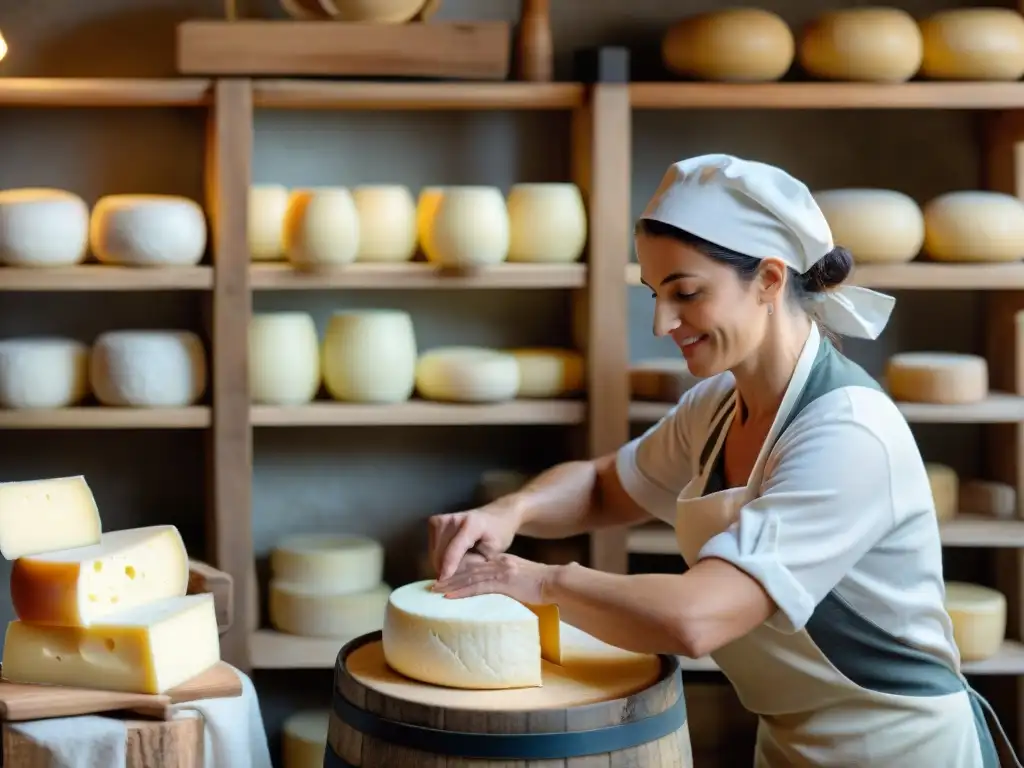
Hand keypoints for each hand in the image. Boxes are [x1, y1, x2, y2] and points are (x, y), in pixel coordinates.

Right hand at [428, 501, 520, 580]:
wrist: (496, 515)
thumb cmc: (498, 535)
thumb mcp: (493, 553)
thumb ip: (476, 563)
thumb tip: (456, 578)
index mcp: (472, 524)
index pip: (455, 548)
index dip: (449, 566)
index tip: (443, 581)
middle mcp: (453, 519)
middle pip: (440, 551)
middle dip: (445, 568)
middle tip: (457, 578)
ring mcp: (442, 519)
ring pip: (433, 551)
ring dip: (441, 563)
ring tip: (456, 566)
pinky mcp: (434, 522)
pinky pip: (432, 547)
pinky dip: (439, 556)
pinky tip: (450, 558)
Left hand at [432, 552, 553, 604]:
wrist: (555, 582)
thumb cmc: (542, 585)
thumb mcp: (521, 578)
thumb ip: (508, 581)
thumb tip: (499, 591)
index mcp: (501, 561)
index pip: (474, 565)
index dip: (457, 570)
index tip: (444, 577)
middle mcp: (497, 563)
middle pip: (468, 569)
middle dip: (449, 576)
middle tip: (432, 584)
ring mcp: (500, 571)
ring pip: (469, 576)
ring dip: (450, 584)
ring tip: (435, 590)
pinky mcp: (504, 582)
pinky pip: (478, 587)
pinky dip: (462, 592)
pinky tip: (450, 596)